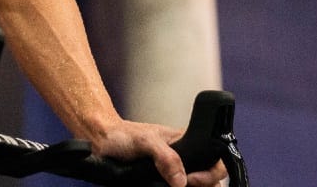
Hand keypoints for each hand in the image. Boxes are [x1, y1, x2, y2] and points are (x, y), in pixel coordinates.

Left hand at [91, 119, 227, 186]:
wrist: (101, 142)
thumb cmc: (122, 135)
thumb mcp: (146, 142)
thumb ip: (166, 158)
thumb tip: (181, 181)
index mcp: (187, 143)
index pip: (215, 162)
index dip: (210, 174)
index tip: (192, 180)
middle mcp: (184, 159)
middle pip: (209, 180)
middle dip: (203, 185)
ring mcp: (173, 173)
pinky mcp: (160, 182)